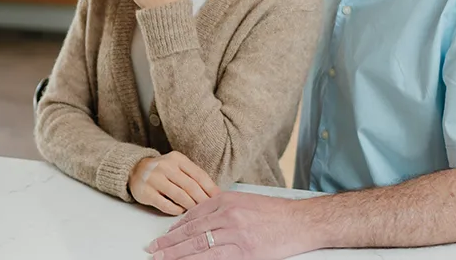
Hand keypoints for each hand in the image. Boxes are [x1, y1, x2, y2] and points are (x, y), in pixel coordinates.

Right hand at [130, 152, 220, 215]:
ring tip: (198, 212)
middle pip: (191, 186)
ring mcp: (154, 179)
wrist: (134, 170)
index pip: (199, 174)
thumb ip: (193, 176)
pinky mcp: (146, 192)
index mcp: (177, 158)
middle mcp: (165, 166)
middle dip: (203, 200)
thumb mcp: (177, 167)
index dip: (211, 188)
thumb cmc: (162, 171)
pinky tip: (181, 211)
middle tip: (211, 209)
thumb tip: (214, 193)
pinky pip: (166, 205)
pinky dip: (177, 210)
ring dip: (191, 206)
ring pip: (180, 196)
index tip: (220, 199)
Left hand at [147, 192, 314, 259]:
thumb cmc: (275, 212)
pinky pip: (216, 259)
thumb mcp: (243, 202)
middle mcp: (227, 216)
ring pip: (199, 247)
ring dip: (177, 255)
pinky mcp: (246, 252)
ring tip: (162, 259)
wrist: (301, 221)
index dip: (174, 229)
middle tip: (153, 250)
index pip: (192, 216)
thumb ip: (220, 210)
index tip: (163, 237)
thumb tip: (197, 221)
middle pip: (191, 232)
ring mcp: (236, 235)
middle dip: (169, 243)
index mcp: (225, 201)